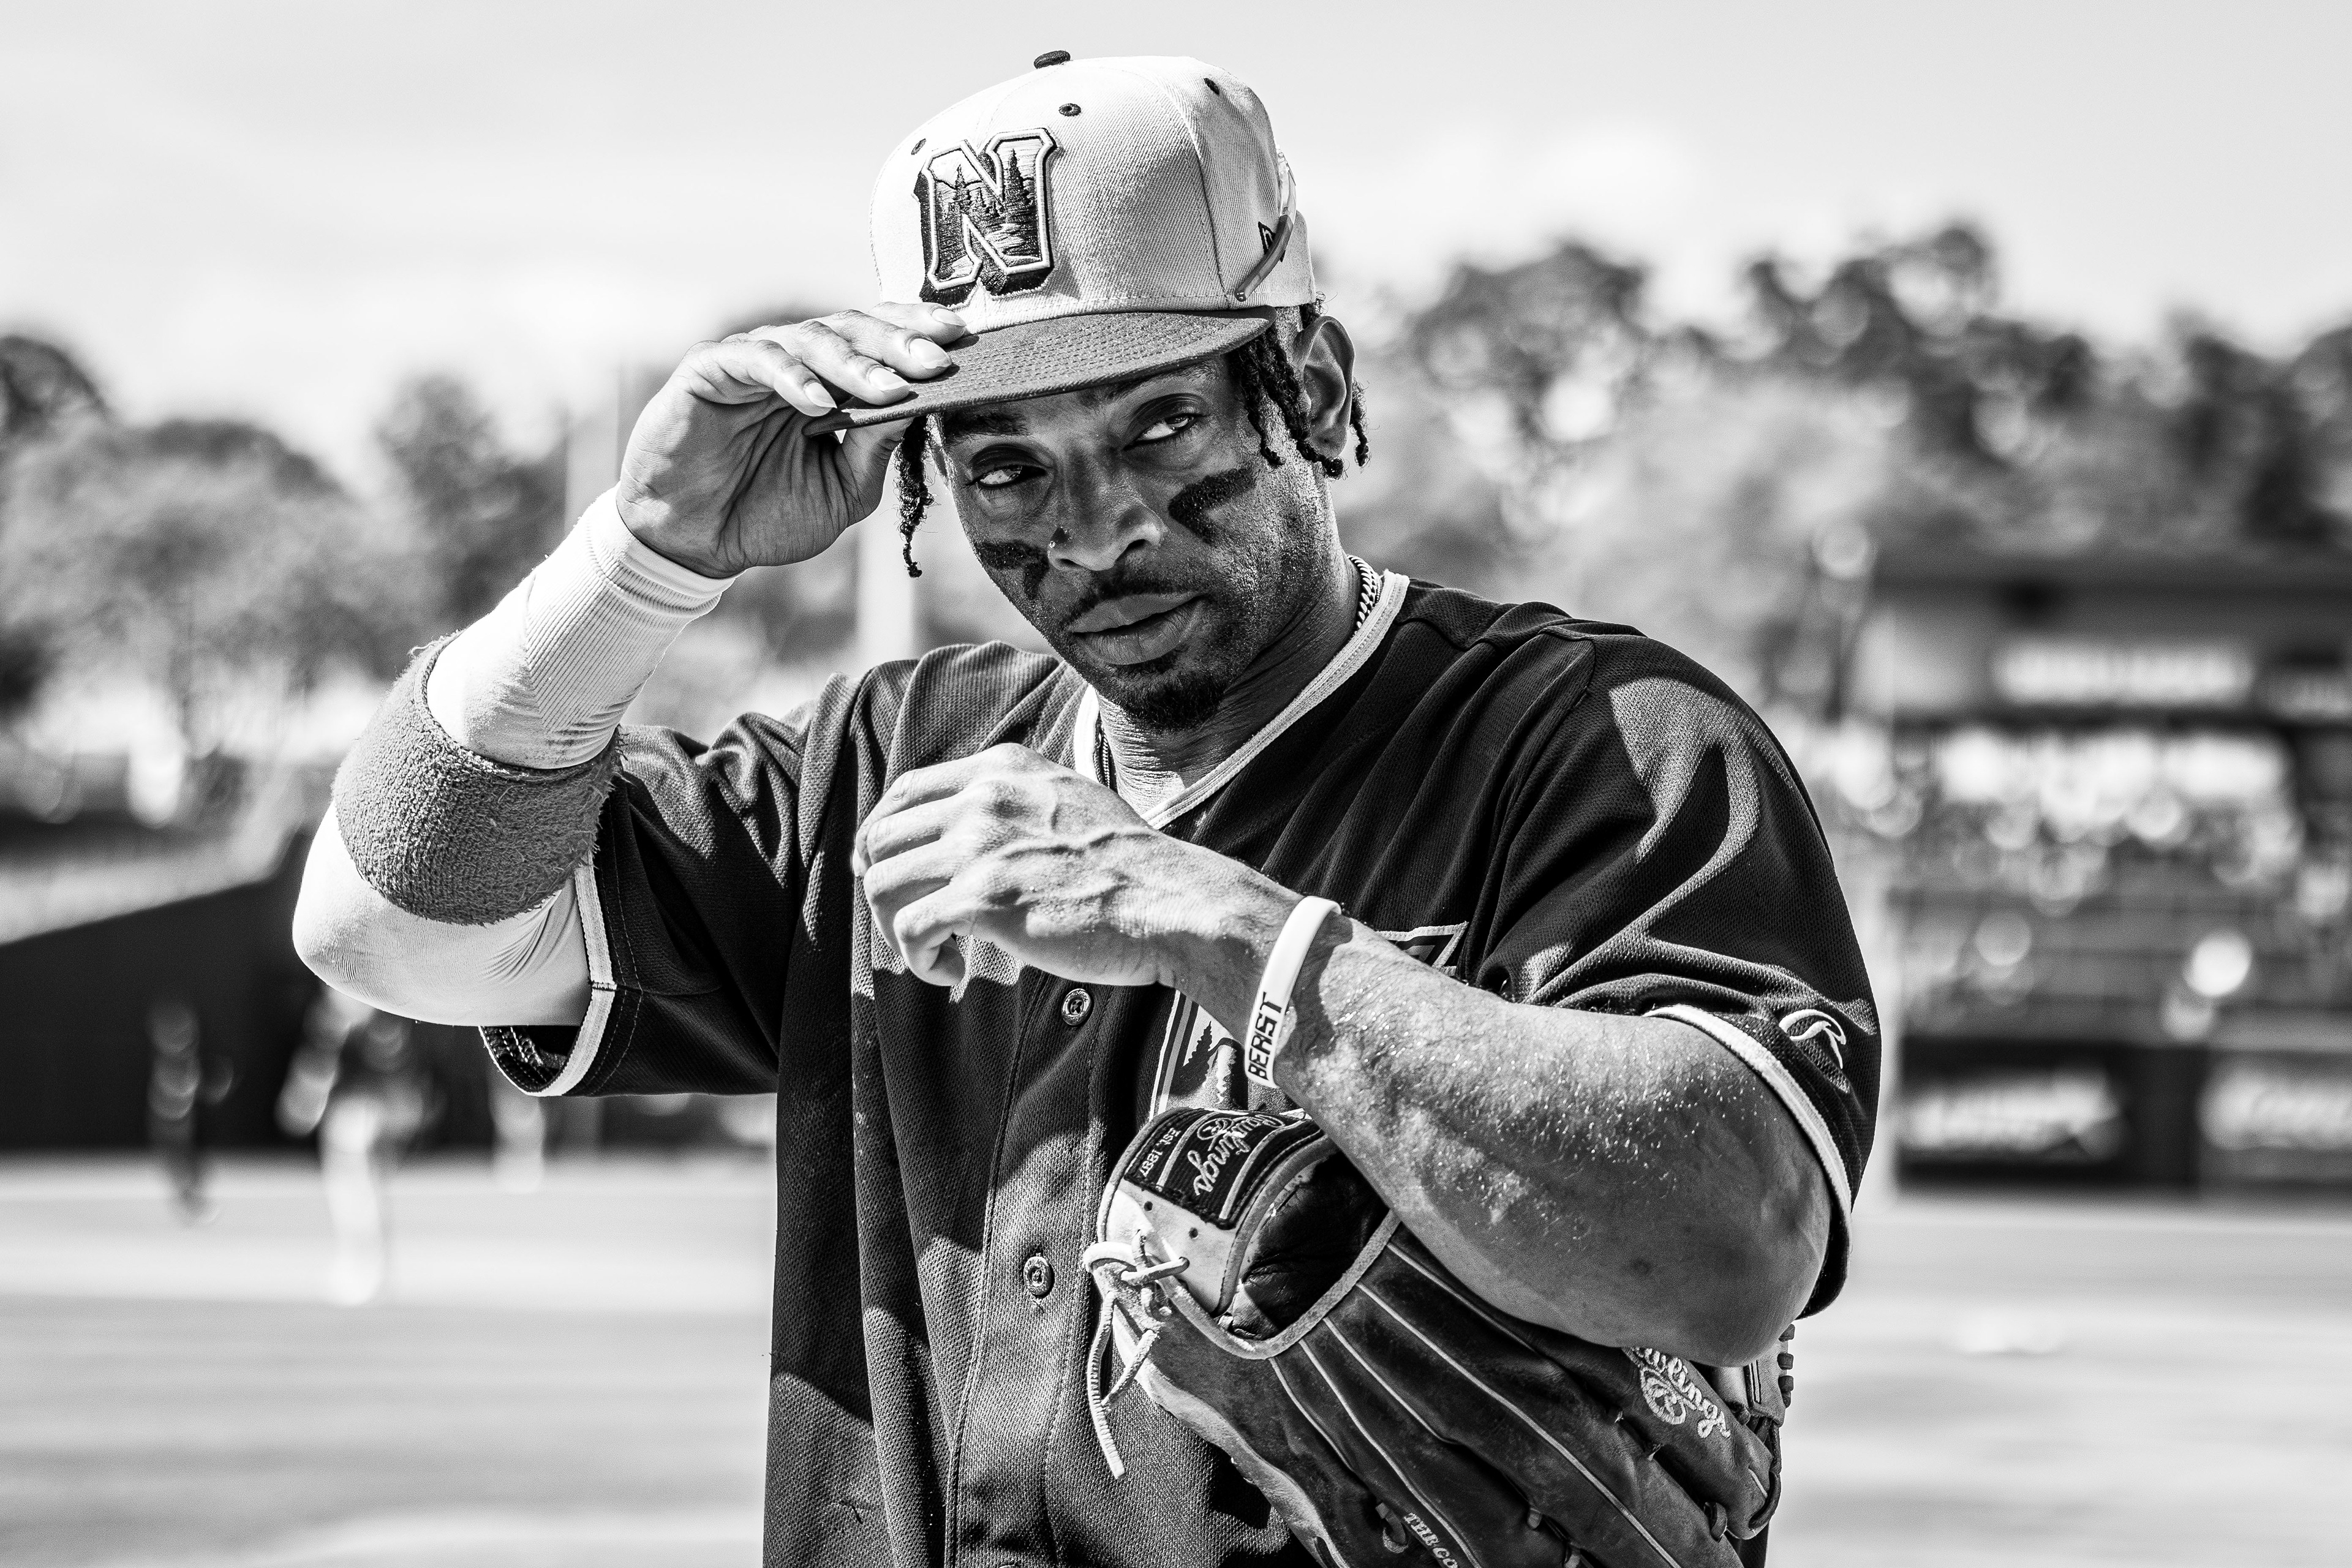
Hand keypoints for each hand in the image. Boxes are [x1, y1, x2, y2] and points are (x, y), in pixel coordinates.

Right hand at [612, 304, 965, 576]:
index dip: (917, 334)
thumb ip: (876, 448)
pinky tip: (818, 402)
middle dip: (899, 343)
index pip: (879, 341)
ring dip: (854, 363)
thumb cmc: (767, 514)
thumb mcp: (842, 490)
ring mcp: (752, 359)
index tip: (965, 339)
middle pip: (852, 329)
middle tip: (939, 360)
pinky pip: (757, 360)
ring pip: (810, 339)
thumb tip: (921, 405)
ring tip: (890, 387)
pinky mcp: (710, 369)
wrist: (694, 543)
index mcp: (829, 382)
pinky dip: (791, 377)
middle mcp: (795, 361)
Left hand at [851, 744, 1289, 993]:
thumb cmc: (1130, 867)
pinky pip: (908, 929)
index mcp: (1002, 769)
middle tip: (914, 922)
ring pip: (880, 882)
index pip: (906, 791)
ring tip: (938, 952)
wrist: (1172, 902)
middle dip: (883, 886)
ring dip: (895, 927)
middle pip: (880, 837)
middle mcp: (983, 797)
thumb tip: (974, 830)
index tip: (892, 873)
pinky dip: (918, 958)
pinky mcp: (983, 900)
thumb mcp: (1070, 800)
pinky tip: (950, 973)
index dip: (883, 836)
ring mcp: (980, 847)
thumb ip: (1019, 801)